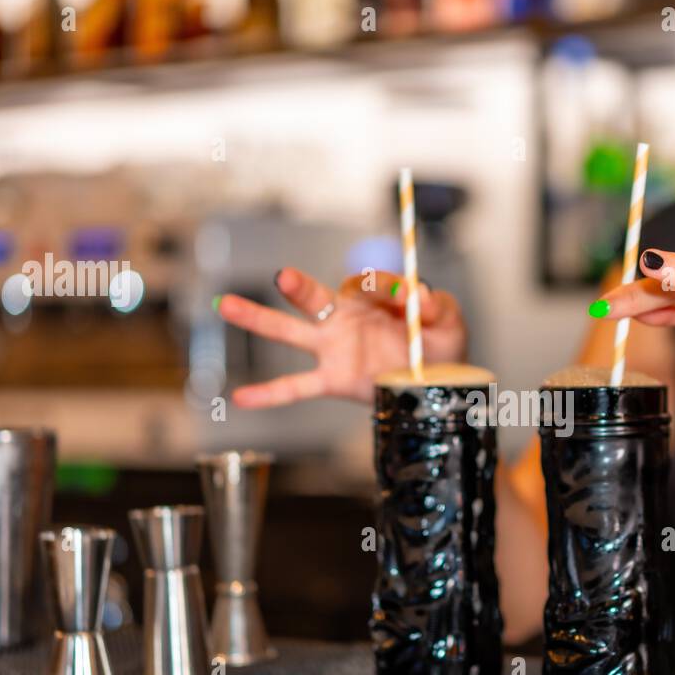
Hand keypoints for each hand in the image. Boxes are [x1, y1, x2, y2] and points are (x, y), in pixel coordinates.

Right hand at [216, 268, 467, 405]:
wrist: (437, 384)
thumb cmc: (440, 346)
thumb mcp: (449, 321)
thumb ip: (437, 305)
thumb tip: (420, 295)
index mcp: (371, 299)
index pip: (364, 284)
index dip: (382, 288)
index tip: (406, 298)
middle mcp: (346, 318)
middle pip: (313, 297)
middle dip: (298, 287)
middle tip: (282, 276)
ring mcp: (334, 349)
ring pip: (290, 331)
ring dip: (258, 319)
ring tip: (225, 305)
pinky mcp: (333, 380)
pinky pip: (296, 387)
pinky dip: (269, 393)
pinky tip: (241, 398)